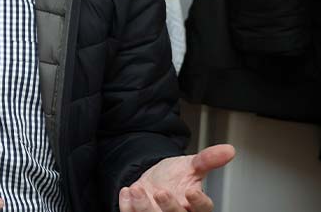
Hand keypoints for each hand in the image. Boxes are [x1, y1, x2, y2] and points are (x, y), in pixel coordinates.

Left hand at [119, 144, 235, 211]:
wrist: (152, 180)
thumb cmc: (174, 177)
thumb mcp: (191, 165)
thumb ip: (208, 159)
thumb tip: (228, 150)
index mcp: (196, 206)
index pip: (203, 209)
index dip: (198, 202)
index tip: (191, 191)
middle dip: (169, 207)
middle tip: (161, 192)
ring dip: (143, 207)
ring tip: (137, 190)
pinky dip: (128, 207)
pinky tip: (127, 193)